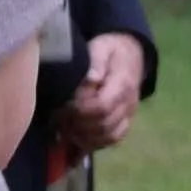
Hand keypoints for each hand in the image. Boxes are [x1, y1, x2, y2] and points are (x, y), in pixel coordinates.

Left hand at [57, 33, 144, 153]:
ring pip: (109, 137)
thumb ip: (96, 61)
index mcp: (123, 84)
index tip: (64, 106)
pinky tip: (77, 141)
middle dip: (79, 126)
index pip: (103, 106)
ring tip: (65, 131)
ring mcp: (129, 115)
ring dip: (85, 138)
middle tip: (59, 120)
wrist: (131, 54)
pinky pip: (113, 140)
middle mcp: (129, 103)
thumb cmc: (111, 50)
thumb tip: (91, 79)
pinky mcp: (125, 122)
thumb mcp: (102, 47)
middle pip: (104, 125)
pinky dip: (94, 144)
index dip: (81, 111)